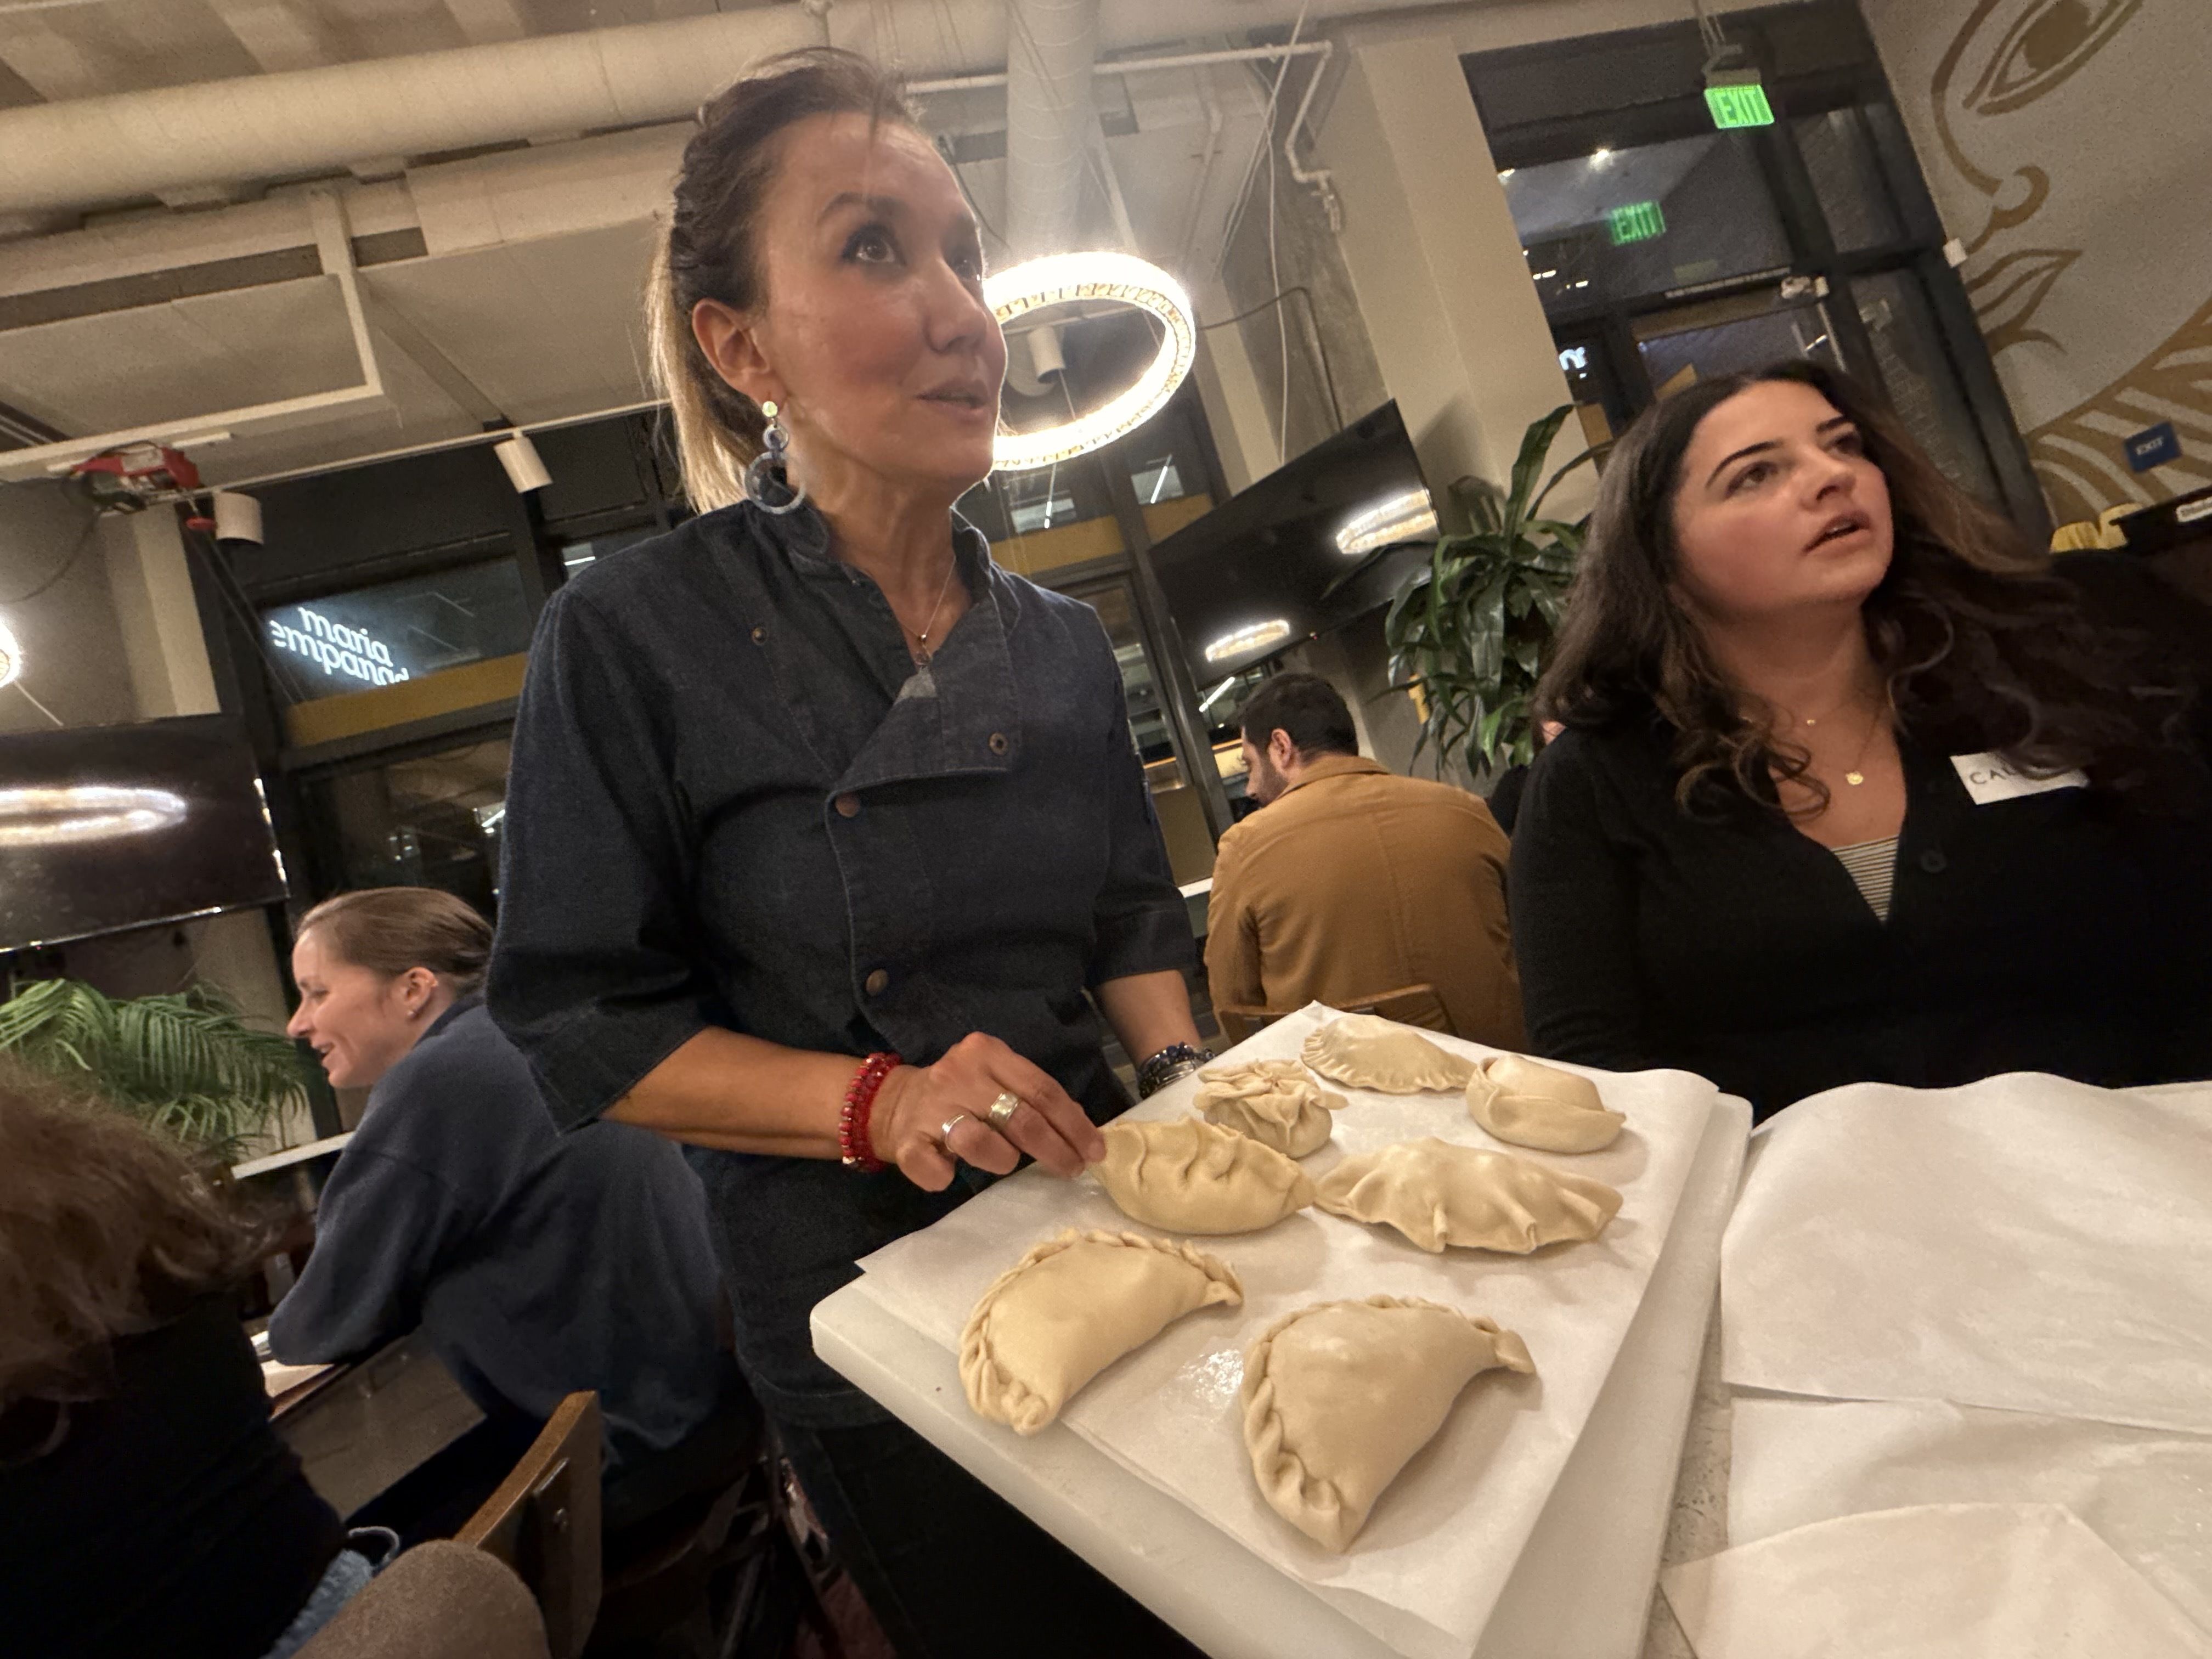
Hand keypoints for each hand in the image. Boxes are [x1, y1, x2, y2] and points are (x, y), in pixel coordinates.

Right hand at [869, 1032, 1107, 1191]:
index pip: (1042, 1089)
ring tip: (1007, 1163)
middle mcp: (958, 1074)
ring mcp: (930, 1108)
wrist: (895, 1103)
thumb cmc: (962, 1095)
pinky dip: (946, 1176)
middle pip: (1020, 1116)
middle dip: (1055, 1149)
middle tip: (1072, 1169)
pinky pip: (933, 1168)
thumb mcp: (998, 1080)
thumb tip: (1083, 1132)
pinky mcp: (907, 1141)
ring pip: (979, 1140)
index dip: (1074, 1124)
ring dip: (1003, 1159)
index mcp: (986, 1053)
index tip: (1095, 1151)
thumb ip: (1033, 1097)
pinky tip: (952, 1174)